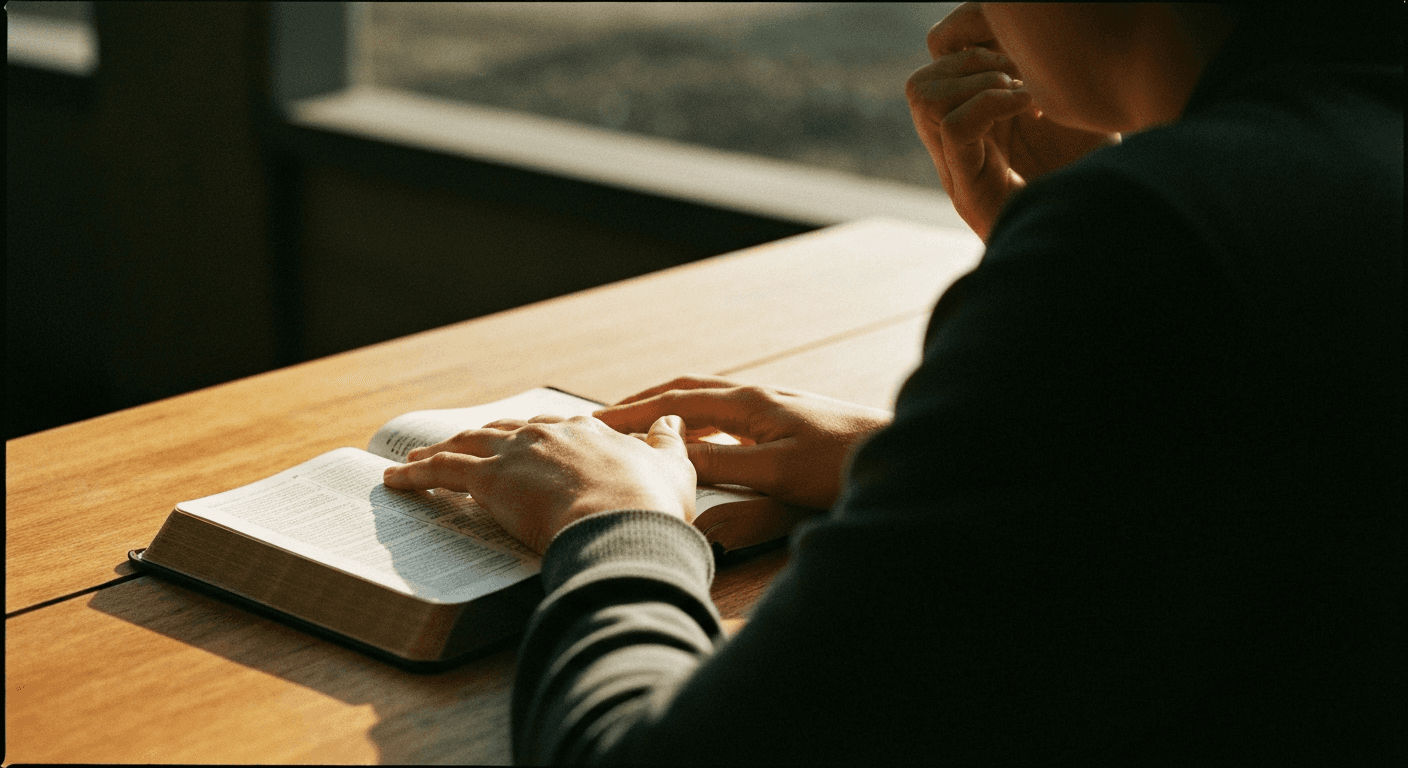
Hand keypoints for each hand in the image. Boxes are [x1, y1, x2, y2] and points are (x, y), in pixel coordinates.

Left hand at [383, 414, 694, 554]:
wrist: (623, 523)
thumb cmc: (651, 504)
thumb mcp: (673, 467)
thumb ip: (666, 443)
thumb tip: (670, 421)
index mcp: (588, 432)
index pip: (553, 430)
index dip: (534, 438)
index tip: (522, 444)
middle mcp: (546, 434)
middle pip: (501, 432)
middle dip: (477, 439)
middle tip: (458, 446)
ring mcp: (515, 454)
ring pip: (465, 446)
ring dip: (438, 450)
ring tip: (416, 457)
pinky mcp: (488, 480)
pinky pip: (440, 472)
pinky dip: (414, 474)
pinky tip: (394, 479)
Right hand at [594, 375, 891, 510]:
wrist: (907, 455)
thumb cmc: (846, 466)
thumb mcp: (777, 474)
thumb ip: (722, 467)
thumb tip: (669, 460)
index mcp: (750, 404)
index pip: (675, 403)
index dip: (632, 413)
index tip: (595, 424)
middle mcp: (761, 397)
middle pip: (688, 390)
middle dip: (645, 401)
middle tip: (607, 417)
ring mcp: (778, 407)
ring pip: (710, 400)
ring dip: (673, 408)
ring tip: (645, 425)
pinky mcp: (793, 422)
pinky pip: (732, 415)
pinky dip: (703, 421)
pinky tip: (707, 440)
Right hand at [906, 2, 1117, 240]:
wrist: (1106, 232)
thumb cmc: (1098, 171)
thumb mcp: (1065, 108)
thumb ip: (1029, 78)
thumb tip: (1003, 37)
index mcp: (973, 128)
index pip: (933, 74)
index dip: (967, 50)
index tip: (1019, 59)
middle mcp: (957, 152)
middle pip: (919, 85)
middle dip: (968, 62)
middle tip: (1018, 74)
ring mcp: (959, 174)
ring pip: (924, 100)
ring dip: (977, 82)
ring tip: (1024, 92)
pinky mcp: (971, 195)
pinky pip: (955, 128)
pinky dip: (992, 104)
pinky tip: (1034, 107)